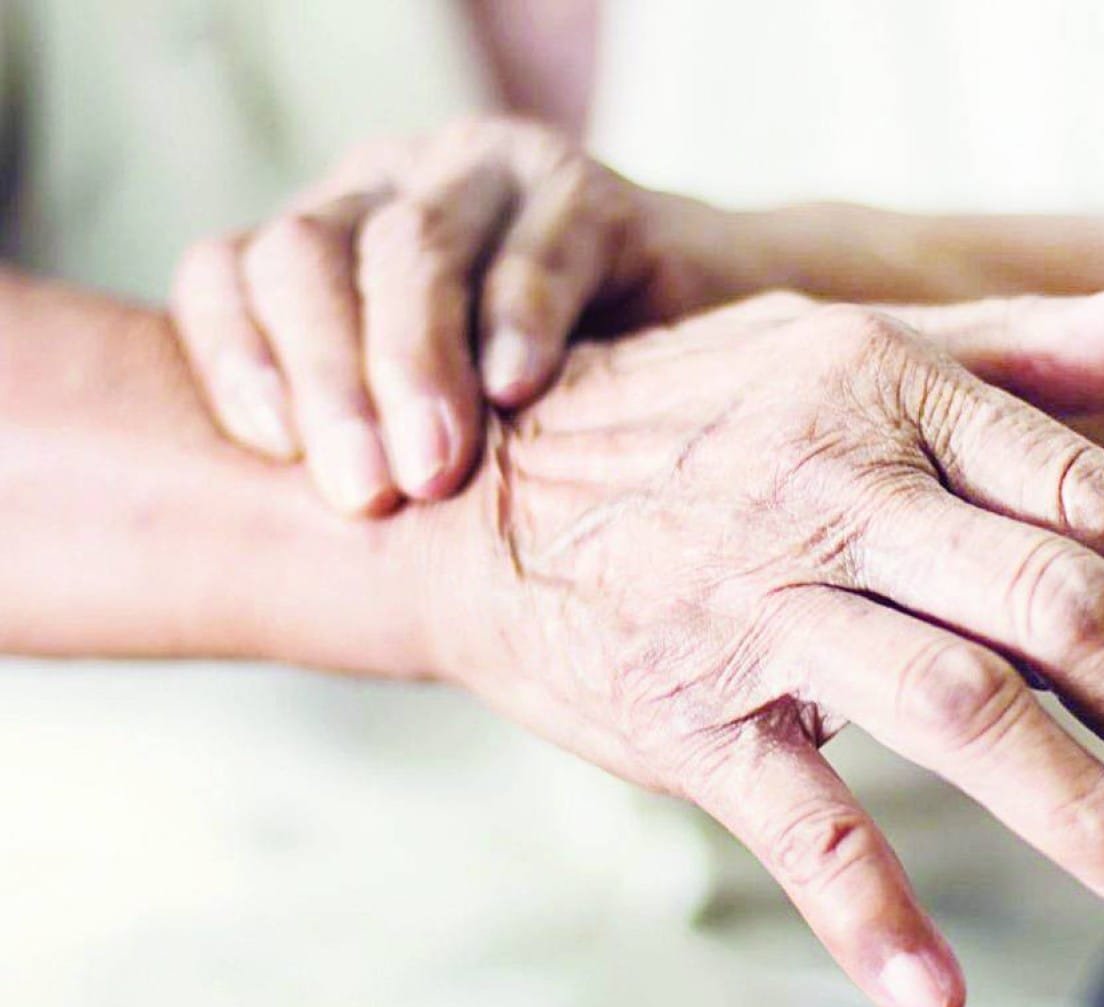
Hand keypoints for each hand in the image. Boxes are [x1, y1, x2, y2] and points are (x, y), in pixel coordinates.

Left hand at [171, 116, 702, 513]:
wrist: (712, 363)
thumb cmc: (546, 427)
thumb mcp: (436, 438)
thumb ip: (363, 457)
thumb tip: (272, 570)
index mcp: (326, 248)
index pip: (230, 272)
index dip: (231, 353)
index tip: (275, 454)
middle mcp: (389, 192)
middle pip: (307, 253)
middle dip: (326, 378)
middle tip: (365, 496)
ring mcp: (486, 177)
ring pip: (413, 247)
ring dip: (415, 362)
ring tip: (435, 468)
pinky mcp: (589, 193)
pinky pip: (540, 249)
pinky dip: (522, 320)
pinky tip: (520, 390)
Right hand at [421, 288, 1103, 1006]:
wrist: (484, 492)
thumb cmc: (702, 420)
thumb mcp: (853, 349)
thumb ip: (1024, 347)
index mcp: (894, 395)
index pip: (1093, 503)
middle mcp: (837, 491)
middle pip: (1054, 613)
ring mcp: (758, 604)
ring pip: (954, 709)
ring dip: (1085, 812)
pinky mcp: (684, 708)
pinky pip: (794, 814)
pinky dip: (867, 909)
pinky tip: (937, 998)